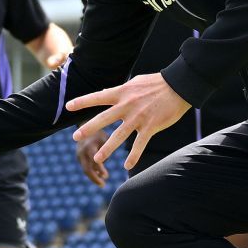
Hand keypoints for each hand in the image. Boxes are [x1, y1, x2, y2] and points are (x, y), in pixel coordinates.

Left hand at [67, 73, 189, 172]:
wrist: (178, 86)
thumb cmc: (157, 83)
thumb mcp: (135, 83)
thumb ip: (122, 91)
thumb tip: (110, 94)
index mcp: (122, 93)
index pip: (98, 97)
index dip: (82, 102)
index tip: (68, 106)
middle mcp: (127, 105)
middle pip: (103, 119)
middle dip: (88, 128)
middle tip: (75, 137)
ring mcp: (138, 117)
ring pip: (119, 136)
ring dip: (107, 149)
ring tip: (97, 158)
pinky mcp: (150, 126)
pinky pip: (139, 144)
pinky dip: (134, 156)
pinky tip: (127, 165)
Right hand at [74, 127, 109, 186]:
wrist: (85, 125)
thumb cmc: (100, 133)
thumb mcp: (105, 139)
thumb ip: (106, 152)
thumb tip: (103, 170)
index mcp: (89, 147)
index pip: (94, 161)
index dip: (100, 170)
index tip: (106, 176)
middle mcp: (82, 152)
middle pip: (87, 169)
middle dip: (94, 178)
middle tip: (103, 185)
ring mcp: (79, 154)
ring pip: (85, 169)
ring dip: (93, 176)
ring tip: (102, 183)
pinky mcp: (78, 156)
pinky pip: (85, 166)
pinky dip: (91, 172)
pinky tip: (99, 175)